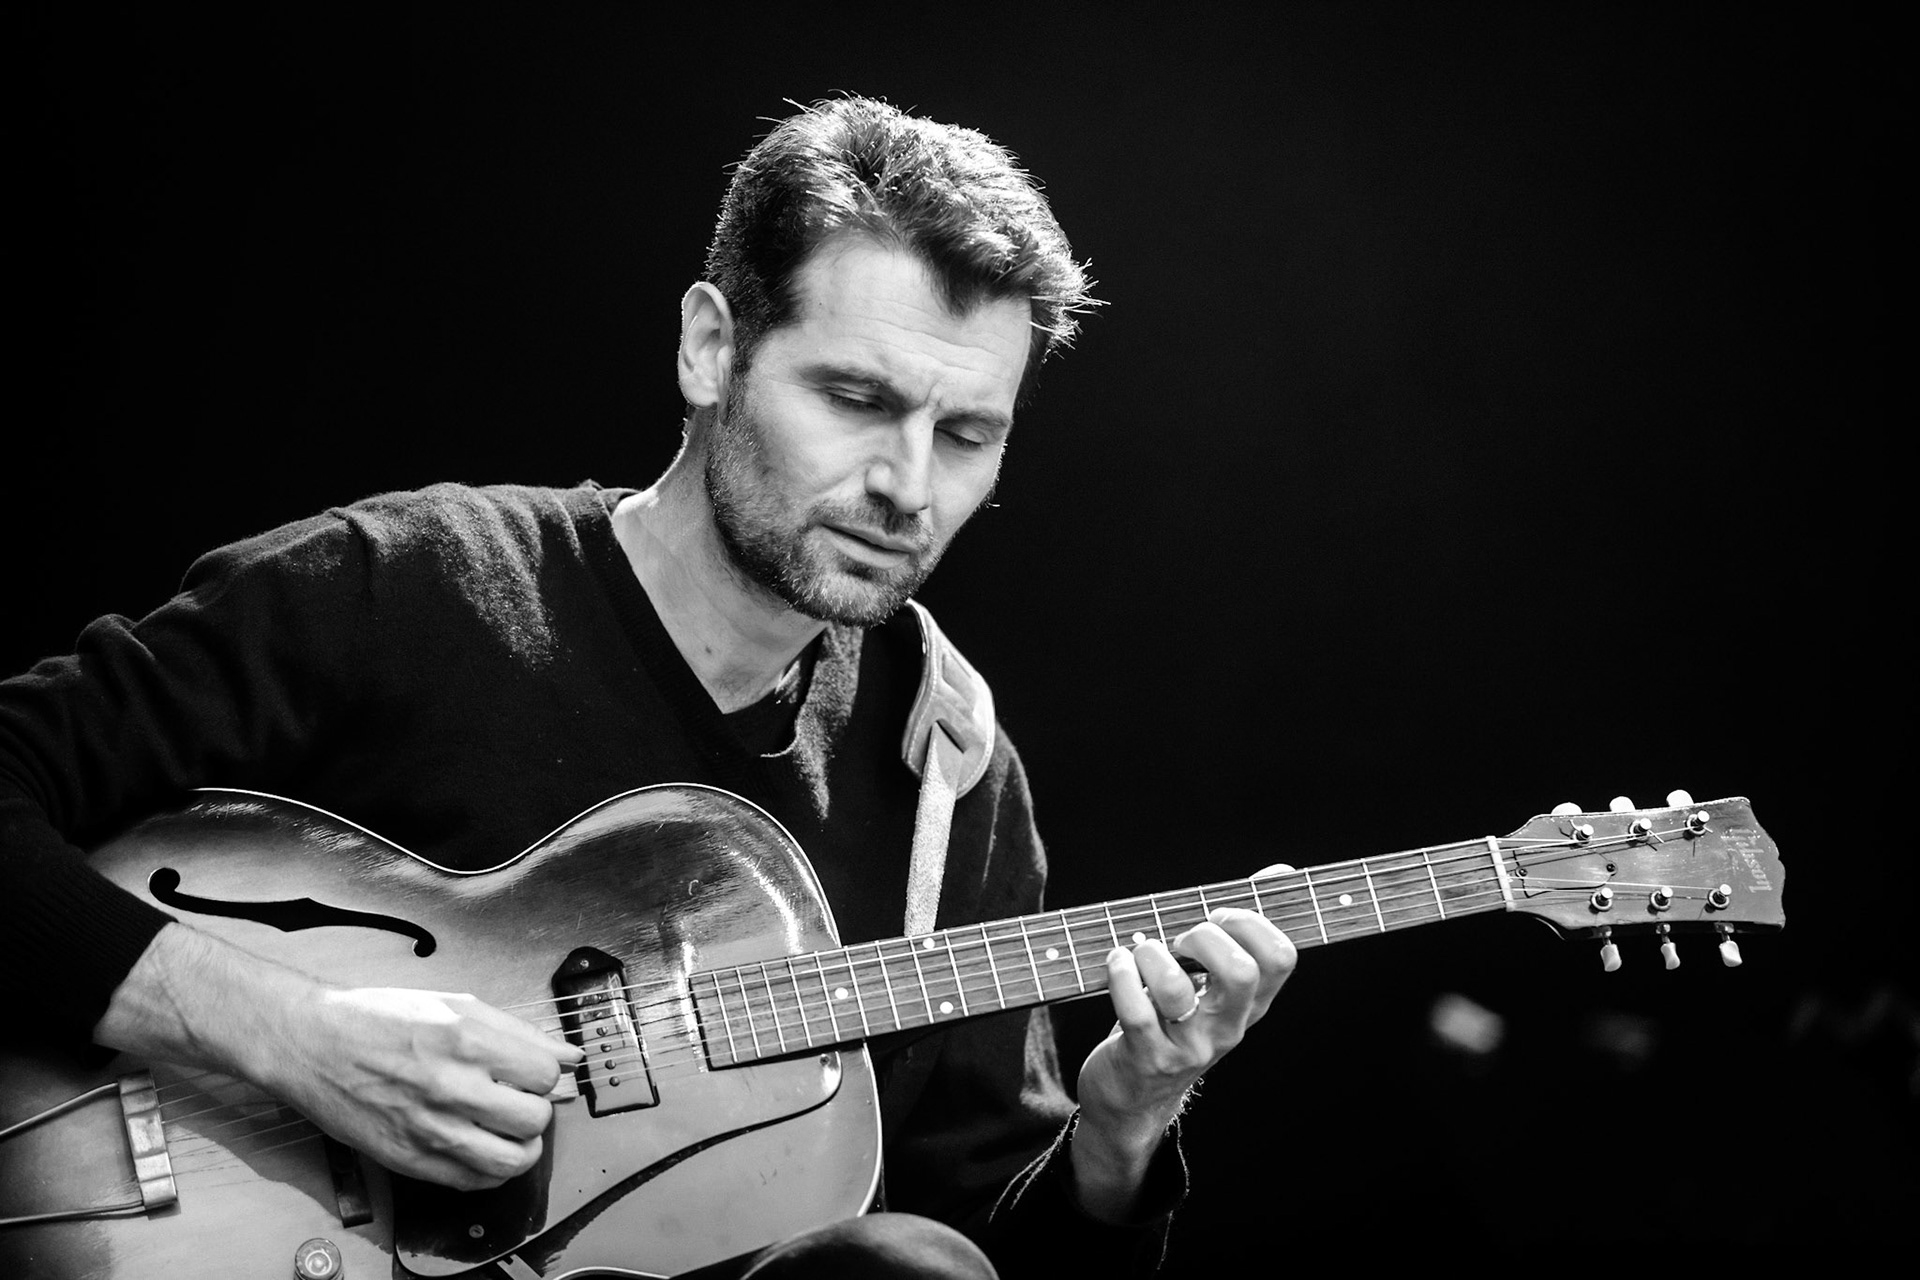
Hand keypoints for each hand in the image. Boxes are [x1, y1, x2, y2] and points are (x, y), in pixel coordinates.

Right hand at [264, 985, 584, 1189]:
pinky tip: (482, 1147)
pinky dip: (490, 1171)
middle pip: (535, 1118)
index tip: (529, 1072)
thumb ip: (518, 1031)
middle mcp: (450, 1087)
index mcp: (465, 1041)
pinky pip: (473, 1182)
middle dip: (535, 1108)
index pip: (545, 1074)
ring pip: (512, 1160)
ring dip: (521, 1146)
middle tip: (518, 1098)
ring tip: (508, 1129)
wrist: (310, 1042)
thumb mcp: (454, 1004)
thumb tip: (567, 1055)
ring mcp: (429, 1129)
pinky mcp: (408, 1159)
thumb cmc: (377, 1017)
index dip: (544, 1073)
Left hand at [1070, 874, 1295, 1218]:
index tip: (1218, 916)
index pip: (1281, 958)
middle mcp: (1228, 1028)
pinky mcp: (1147, 1058)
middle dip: (1205, 937)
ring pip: (1177, 989)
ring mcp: (1189, 1046)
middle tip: (1181, 939)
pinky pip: (1135, 1011)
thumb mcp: (1213, 983)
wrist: (1134, 1098)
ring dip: (1151, 954)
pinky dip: (1121, 975)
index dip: (1250, 922)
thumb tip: (1282, 873)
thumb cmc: (1174, 1021)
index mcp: (1251, 1005)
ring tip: (1140, 952)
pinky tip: (1116, 963)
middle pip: (1241, 972)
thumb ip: (1244, 926)